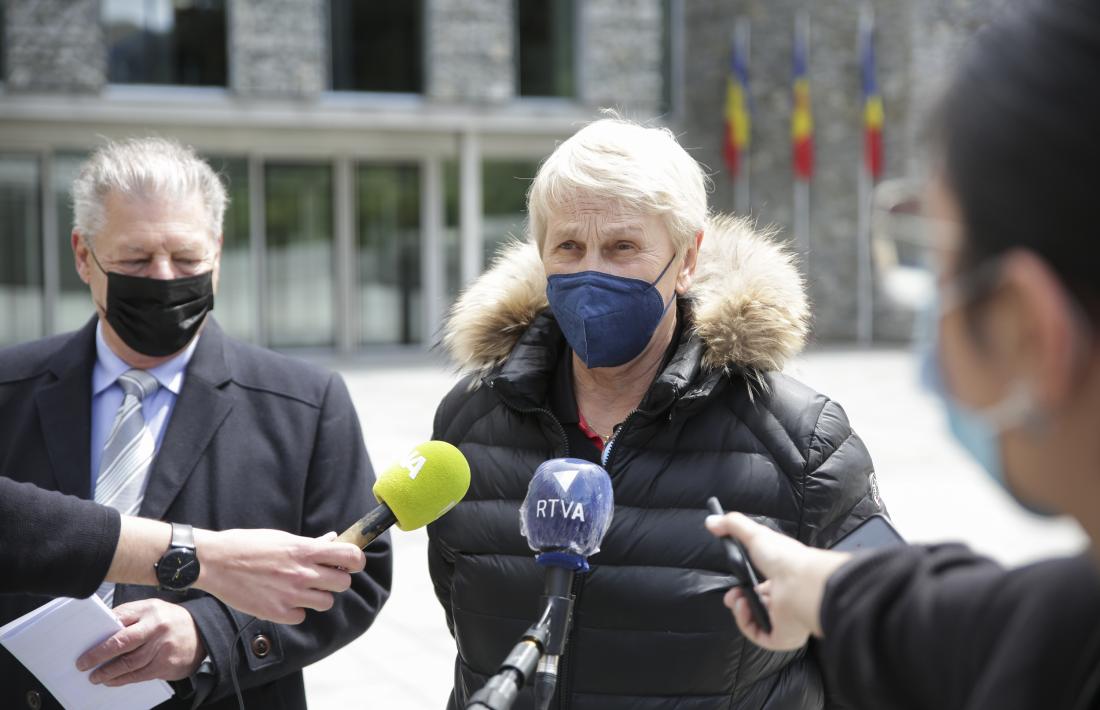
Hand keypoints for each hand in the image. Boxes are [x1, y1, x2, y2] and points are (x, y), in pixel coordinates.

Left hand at [76, 599, 203, 684]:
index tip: (84, 646)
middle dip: (99, 655)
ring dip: (108, 672)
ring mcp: (162, 647)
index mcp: (149, 609)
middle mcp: (156, 627)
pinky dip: (122, 680)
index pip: (119, 619)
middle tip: (83, 664)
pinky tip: (112, 681)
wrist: (203, 633)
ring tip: (96, 677)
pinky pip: (139, 675)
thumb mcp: (152, 609)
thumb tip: (100, 631)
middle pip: (122, 642)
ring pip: (129, 663)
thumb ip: (129, 617)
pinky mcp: (166, 664)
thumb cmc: (170, 621)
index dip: (99, 634)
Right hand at [192, 528, 366, 623]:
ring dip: (318, 596)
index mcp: (305, 550)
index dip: (356, 561)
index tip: (351, 563)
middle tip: (323, 577)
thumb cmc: (247, 545)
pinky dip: (295, 610)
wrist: (214, 562)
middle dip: (336, 580)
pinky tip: (282, 599)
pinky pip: (302, 616)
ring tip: (301, 589)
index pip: (351, 557)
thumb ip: (310, 543)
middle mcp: (302, 573)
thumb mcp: (282, 537)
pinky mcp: (278, 613)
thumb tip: (333, 540)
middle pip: (343, 583)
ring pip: (326, 602)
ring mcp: (291, 595)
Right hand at [705, 512, 850, 650]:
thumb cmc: (785, 558)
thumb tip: (711, 520)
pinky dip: (745, 623)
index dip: (746, 586)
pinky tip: (743, 609)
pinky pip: (758, 636)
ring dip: (739, 610)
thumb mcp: (755, 534)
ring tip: (737, 600)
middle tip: (731, 596)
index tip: (733, 582)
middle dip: (738, 600)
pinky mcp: (781, 636)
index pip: (764, 588)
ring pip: (756, 622)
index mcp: (784, 580)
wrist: (801, 583)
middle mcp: (785, 601)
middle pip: (758, 606)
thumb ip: (732, 525)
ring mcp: (784, 621)